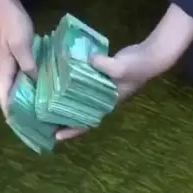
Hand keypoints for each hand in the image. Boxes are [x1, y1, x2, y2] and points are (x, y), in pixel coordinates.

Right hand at [0, 0, 36, 116]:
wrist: (7, 5)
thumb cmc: (12, 24)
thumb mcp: (21, 44)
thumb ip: (28, 64)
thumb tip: (36, 82)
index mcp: (4, 70)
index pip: (4, 96)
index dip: (9, 112)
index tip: (18, 127)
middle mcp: (6, 70)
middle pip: (11, 94)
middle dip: (19, 109)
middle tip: (34, 122)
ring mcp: (12, 63)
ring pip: (18, 85)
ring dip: (27, 97)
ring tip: (41, 110)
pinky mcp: (19, 57)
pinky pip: (25, 75)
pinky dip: (32, 83)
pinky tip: (44, 87)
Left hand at [55, 41, 171, 141]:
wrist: (151, 56)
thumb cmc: (137, 67)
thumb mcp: (121, 67)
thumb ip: (103, 65)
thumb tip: (86, 60)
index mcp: (106, 103)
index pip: (87, 123)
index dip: (72, 131)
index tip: (56, 136)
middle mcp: (101, 100)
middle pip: (79, 114)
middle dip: (63, 119)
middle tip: (42, 119)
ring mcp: (101, 89)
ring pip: (79, 99)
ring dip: (64, 101)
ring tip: (45, 101)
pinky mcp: (100, 76)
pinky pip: (81, 83)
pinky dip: (70, 84)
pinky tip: (58, 78)